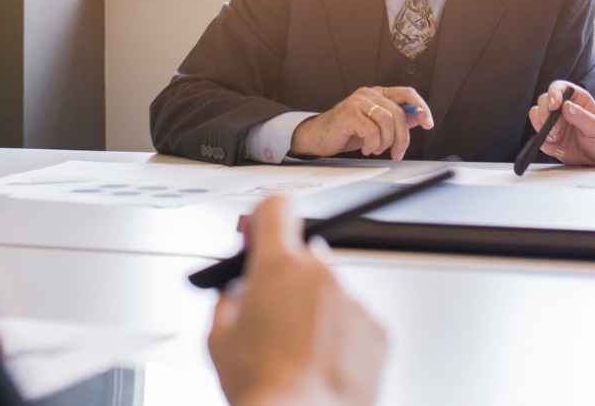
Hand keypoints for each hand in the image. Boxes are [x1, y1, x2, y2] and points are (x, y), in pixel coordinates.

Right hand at [208, 196, 386, 405]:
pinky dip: (340, 335)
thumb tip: (236, 290)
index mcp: (278, 266)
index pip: (276, 207)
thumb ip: (228, 298)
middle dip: (287, 278)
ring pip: (329, 291)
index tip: (259, 230)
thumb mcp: (218, 337)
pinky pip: (353, 320)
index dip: (264, 217)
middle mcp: (320, 273)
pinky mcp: (376, 328)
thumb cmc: (262, 387)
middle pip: (302, 256)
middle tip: (272, 313)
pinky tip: (320, 362)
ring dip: (314, 311)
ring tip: (297, 352)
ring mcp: (352, 299)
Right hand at [289, 86, 433, 159]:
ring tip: (376, 148)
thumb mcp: (375, 126)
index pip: (406, 93)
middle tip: (397, 152)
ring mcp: (358, 102)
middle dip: (402, 138)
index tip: (428, 123)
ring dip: (385, 142)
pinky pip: (372, 131)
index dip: (421, 107)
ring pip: (388, 122)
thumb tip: (418, 118)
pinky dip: (372, 144)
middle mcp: (368, 94)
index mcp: (377, 94)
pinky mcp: (349, 113)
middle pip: (399, 113)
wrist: (318, 137)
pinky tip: (366, 147)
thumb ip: (395, 120)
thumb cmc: (346, 131)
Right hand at [529, 81, 594, 165]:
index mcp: (577, 100)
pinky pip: (538, 135)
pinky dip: (543, 140)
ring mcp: (555, 123)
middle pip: (543, 101)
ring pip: (536, 116)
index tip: (554, 105)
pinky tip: (557, 147)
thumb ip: (583, 117)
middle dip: (545, 114)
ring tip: (556, 137)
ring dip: (542, 126)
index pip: (560, 87)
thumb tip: (567, 106)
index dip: (553, 93)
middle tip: (555, 129)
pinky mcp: (550, 138)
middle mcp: (563, 109)